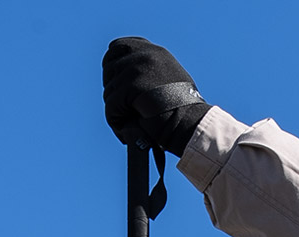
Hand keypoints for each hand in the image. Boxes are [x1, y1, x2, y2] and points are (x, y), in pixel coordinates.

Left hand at [102, 37, 209, 154]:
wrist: (190, 124)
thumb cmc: (181, 113)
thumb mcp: (166, 82)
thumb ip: (148, 74)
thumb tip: (123, 80)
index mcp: (154, 52)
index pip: (117, 46)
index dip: (111, 66)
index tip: (116, 85)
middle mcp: (145, 55)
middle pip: (108, 67)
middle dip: (112, 89)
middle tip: (123, 109)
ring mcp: (138, 68)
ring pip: (108, 90)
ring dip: (115, 110)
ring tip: (129, 122)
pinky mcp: (132, 86)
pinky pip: (111, 105)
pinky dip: (115, 121)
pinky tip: (126, 129)